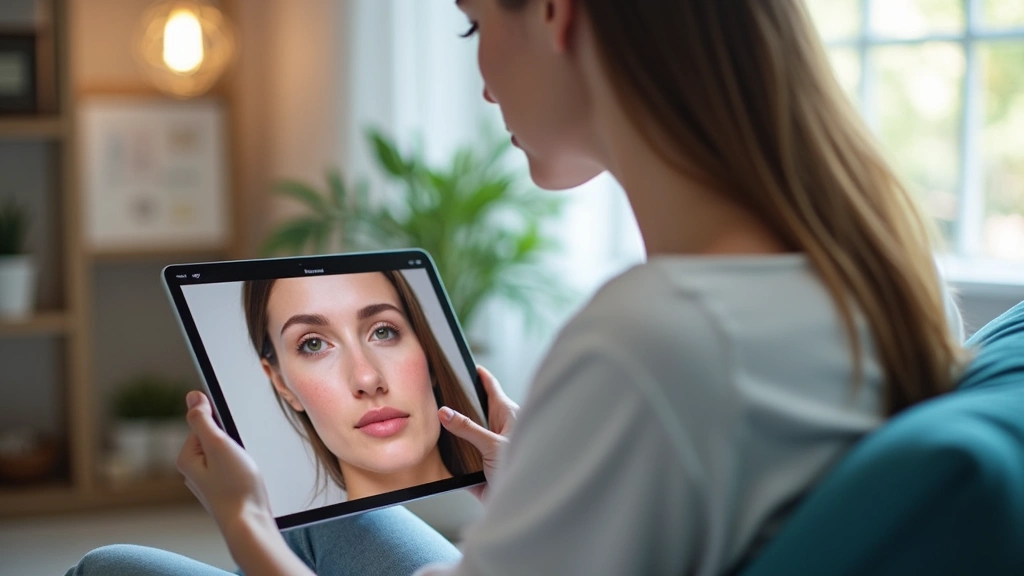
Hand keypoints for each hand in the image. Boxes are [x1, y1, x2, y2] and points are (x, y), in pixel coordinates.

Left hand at [177, 391, 275, 534]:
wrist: (250, 524)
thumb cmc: (235, 487)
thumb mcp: (218, 445)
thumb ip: (203, 419)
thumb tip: (192, 396)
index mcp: (187, 458)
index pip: (202, 423)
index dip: (222, 425)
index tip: (233, 437)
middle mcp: (194, 470)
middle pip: (214, 438)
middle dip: (232, 440)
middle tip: (241, 456)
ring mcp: (209, 481)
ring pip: (225, 453)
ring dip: (240, 454)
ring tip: (246, 469)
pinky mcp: (223, 489)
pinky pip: (232, 467)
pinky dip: (243, 467)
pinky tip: (249, 478)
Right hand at [438, 366, 518, 501]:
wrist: (524, 506)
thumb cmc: (525, 471)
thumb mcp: (493, 445)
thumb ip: (468, 429)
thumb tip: (445, 411)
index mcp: (507, 415)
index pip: (490, 386)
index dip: (478, 374)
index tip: (463, 362)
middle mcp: (498, 429)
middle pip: (474, 409)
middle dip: (457, 403)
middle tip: (436, 391)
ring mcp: (488, 448)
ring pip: (465, 434)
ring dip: (452, 433)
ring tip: (429, 421)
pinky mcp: (479, 469)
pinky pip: (460, 459)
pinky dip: (449, 458)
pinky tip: (436, 454)